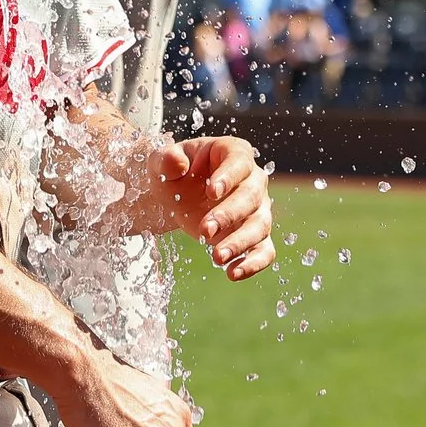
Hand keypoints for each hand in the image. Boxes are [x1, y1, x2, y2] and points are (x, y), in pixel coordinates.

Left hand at [151, 137, 273, 277]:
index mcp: (233, 153)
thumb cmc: (173, 173)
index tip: (211, 192)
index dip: (228, 177)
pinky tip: (233, 273)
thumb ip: (166, 159)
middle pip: (251, 196)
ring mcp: (257, 208)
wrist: (176, 195)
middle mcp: (252, 180)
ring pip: (260, 225)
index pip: (239, 162)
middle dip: (229, 215)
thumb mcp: (161, 162)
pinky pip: (264, 250)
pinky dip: (253, 264)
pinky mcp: (255, 235)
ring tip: (216, 258)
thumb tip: (177, 162)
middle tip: (204, 231)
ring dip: (240, 243)